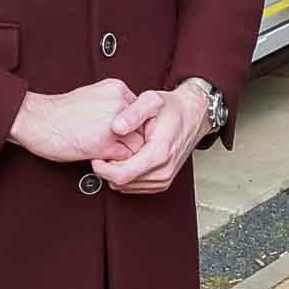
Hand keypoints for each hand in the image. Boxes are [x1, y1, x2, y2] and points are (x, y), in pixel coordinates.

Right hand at [9, 77, 135, 163]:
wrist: (36, 120)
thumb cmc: (60, 113)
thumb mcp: (93, 97)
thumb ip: (114, 106)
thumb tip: (131, 123)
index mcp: (117, 88)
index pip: (141, 112)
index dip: (133, 126)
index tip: (122, 134)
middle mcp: (119, 103)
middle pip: (144, 128)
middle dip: (132, 140)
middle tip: (117, 146)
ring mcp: (114, 123)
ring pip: (138, 145)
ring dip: (126, 153)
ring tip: (108, 153)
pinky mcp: (105, 144)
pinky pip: (126, 159)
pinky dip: (116, 162)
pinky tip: (101, 157)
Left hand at [93, 81, 210, 193]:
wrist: (192, 116)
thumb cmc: (172, 108)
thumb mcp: (151, 100)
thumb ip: (133, 112)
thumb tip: (116, 127)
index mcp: (159, 153)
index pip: (121, 175)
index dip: (102, 169)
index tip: (96, 157)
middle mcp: (163, 171)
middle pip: (121, 183)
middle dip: (108, 169)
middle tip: (105, 151)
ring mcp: (163, 179)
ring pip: (126, 187)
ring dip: (116, 173)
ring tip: (117, 152)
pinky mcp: (162, 182)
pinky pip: (135, 187)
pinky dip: (126, 176)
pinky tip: (127, 159)